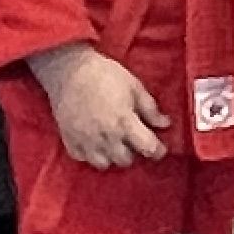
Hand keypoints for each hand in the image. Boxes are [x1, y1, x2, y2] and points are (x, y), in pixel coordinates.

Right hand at [32, 41, 169, 168]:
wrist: (68, 69)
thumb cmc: (104, 74)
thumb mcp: (134, 86)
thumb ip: (150, 109)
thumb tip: (164, 124)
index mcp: (125, 123)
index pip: (148, 148)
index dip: (158, 150)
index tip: (160, 148)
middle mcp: (106, 137)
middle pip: (126, 160)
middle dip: (133, 152)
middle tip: (133, 140)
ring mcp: (86, 141)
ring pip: (104, 164)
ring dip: (112, 156)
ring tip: (113, 142)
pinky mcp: (69, 140)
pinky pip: (82, 158)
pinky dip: (90, 154)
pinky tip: (94, 142)